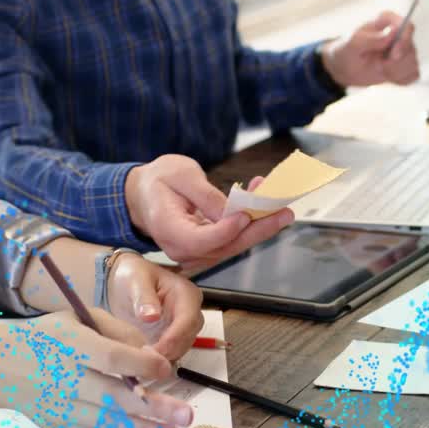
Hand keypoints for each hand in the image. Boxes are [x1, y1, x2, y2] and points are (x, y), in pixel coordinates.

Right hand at [11, 309, 193, 427]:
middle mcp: (63, 378)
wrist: (2, 366)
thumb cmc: (51, 337)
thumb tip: (153, 356)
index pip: (109, 357)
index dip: (140, 365)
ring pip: (107, 424)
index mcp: (69, 344)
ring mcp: (60, 408)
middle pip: (113, 396)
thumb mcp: (80, 319)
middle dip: (153, 408)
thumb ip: (118, 332)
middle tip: (186, 416)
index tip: (167, 370)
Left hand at [105, 250, 204, 360]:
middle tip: (145, 360)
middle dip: (169, 351)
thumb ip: (144, 296)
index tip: (157, 350)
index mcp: (186, 294)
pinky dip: (159, 360)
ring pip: (181, 348)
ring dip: (164, 358)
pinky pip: (171, 353)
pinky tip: (142, 362)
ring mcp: (182, 327)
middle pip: (188, 337)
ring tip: (141, 362)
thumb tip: (151, 316)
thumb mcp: (136, 280)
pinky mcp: (172, 338)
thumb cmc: (133, 275)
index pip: (188, 319)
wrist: (125, 282)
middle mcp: (190, 312)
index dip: (175, 337)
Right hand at [125, 155, 292, 273]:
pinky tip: (264, 207)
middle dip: (257, 230)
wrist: (145, 195)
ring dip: (259, 226)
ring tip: (279, 204)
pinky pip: (232, 241)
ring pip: (233, 246)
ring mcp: (194, 253)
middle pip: (224, 247)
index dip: (226, 230)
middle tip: (283, 213)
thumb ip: (205, 195)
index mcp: (167, 229)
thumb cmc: (159, 181)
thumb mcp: (180, 175)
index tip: (245, 215)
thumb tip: (232, 212)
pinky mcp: (207, 250)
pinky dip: (251, 225)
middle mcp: (181, 248)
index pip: (199, 240)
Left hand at [320, 10, 419, 87]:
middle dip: (395, 62)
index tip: (393, 56)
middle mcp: (399, 33)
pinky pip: (413, 75)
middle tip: (378, 65)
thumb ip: (372, 38)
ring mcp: (404, 49)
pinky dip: (400, 79)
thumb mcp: (353, 43)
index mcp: (388, 20)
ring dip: (395, 72)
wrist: (345, 67)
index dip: (404, 42)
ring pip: (413, 63)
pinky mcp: (405, 65)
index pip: (408, 27)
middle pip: (411, 48)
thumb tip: (393, 32)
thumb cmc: (347, 50)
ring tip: (379, 68)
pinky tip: (387, 76)